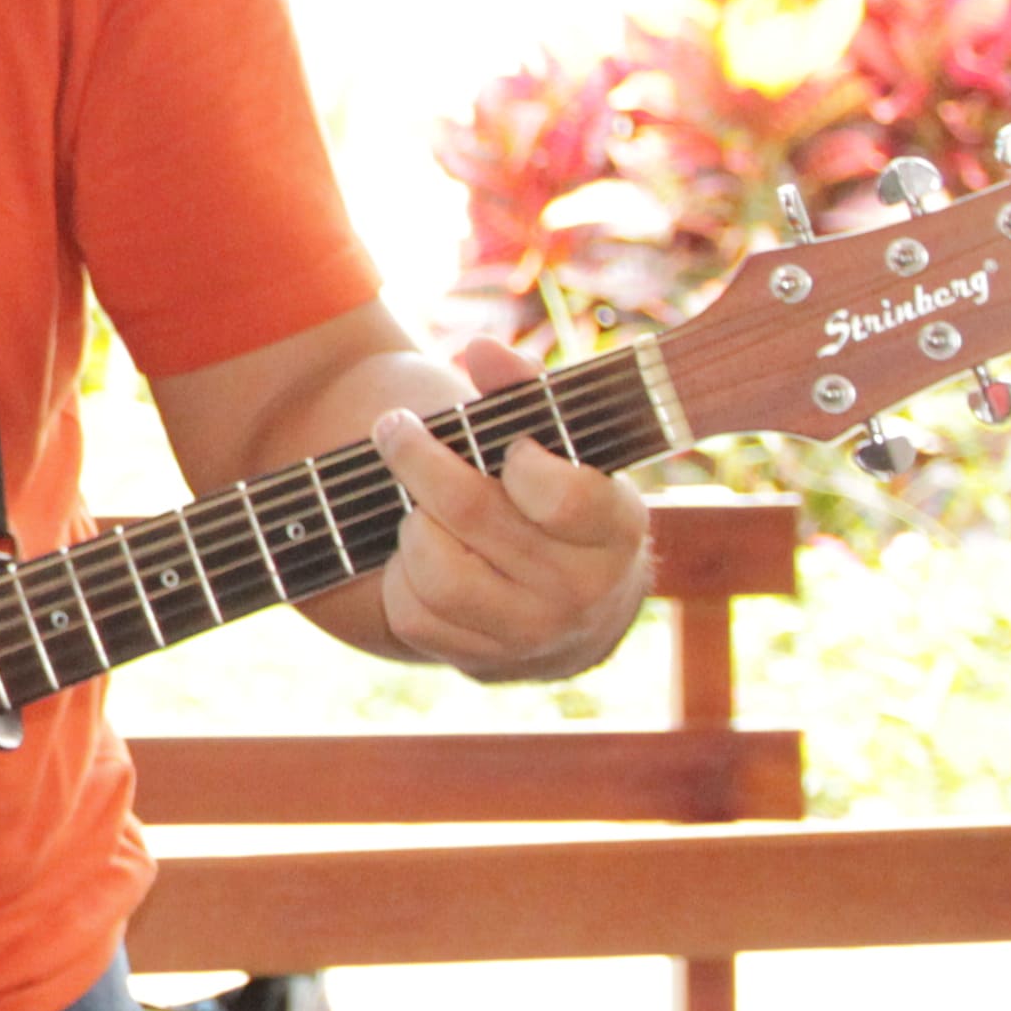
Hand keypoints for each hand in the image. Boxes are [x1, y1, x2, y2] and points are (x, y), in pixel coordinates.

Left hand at [367, 336, 651, 680]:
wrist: (573, 608)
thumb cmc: (561, 500)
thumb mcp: (563, 445)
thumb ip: (525, 391)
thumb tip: (480, 348)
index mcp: (616, 529)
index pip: (564, 498)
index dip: (522, 463)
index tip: (506, 445)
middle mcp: (582, 591)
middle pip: (475, 517)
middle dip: (420, 461)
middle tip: (394, 428)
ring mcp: (531, 634)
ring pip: (438, 570)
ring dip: (413, 526)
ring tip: (420, 505)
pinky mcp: (481, 661)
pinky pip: (414, 614)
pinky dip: (401, 576)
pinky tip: (421, 553)